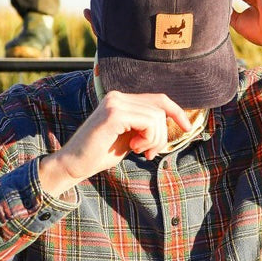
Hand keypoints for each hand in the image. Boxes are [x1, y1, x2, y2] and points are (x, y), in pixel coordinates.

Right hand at [38, 91, 192, 196]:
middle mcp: (118, 96)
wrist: (74, 164)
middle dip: (161, 135)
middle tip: (148, 153)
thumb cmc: (100, 154)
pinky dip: (148, 139)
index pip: (158, 99)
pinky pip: (148, 122)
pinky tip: (134, 149)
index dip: (176, 111)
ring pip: (156, 116)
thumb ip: (144, 127)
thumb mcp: (129, 138)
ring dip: (154, 140)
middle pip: (160, 109)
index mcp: (121, 100)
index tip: (187, 128)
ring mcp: (115, 103)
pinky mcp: (113, 114)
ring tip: (139, 151)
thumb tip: (169, 121)